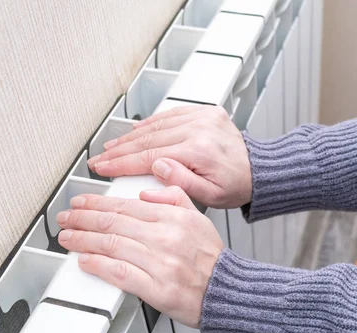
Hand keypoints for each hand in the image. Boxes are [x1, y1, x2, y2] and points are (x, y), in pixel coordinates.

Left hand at [55, 186, 223, 327]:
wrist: (225, 291)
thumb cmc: (211, 259)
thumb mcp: (199, 218)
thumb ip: (174, 198)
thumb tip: (146, 192)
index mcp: (174, 218)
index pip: (127, 206)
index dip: (98, 203)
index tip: (82, 202)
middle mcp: (165, 238)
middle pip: (114, 223)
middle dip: (83, 218)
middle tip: (67, 217)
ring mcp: (160, 264)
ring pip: (112, 246)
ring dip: (83, 240)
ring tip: (68, 237)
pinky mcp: (156, 289)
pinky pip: (121, 274)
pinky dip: (99, 266)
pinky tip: (85, 261)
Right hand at [88, 105, 252, 208]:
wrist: (257, 171)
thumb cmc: (236, 186)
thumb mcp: (211, 196)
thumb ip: (182, 183)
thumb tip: (156, 165)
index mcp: (199, 151)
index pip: (149, 156)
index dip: (122, 163)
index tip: (103, 167)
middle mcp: (199, 129)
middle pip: (148, 139)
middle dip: (120, 150)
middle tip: (100, 158)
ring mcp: (202, 117)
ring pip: (156, 125)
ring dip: (131, 136)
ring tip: (112, 146)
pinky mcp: (204, 112)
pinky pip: (171, 114)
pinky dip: (151, 122)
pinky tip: (136, 129)